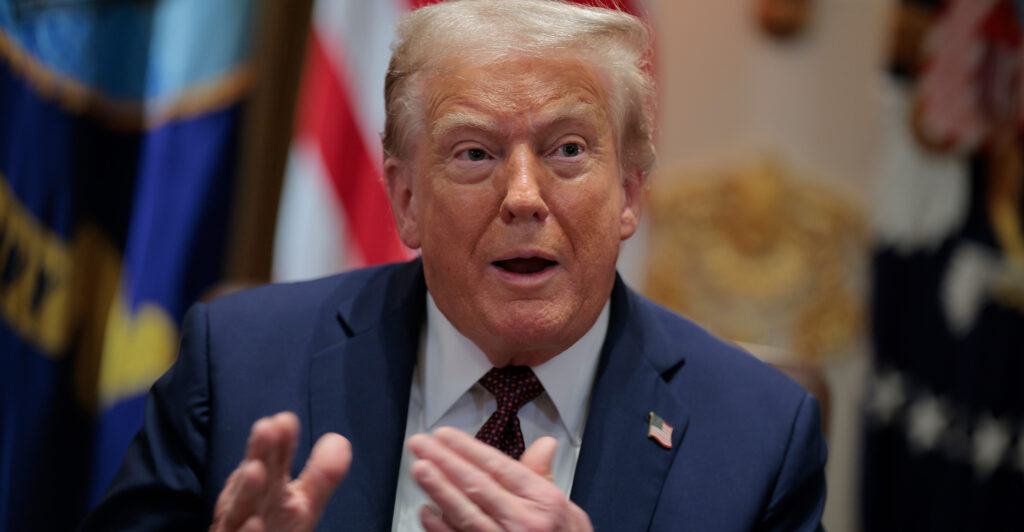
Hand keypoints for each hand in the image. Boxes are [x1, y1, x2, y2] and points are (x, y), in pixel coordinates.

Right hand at [210, 412, 351, 531]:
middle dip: (259, 453)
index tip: (286, 420)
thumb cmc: (276, 529)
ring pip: (239, 508)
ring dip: (246, 489)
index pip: (273, 461)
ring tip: (255, 468)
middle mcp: (247, 504)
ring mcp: (236, 528)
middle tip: (266, 427)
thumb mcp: (303, 505)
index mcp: (265, 488)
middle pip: (253, 477)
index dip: (280, 443)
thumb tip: (339, 439)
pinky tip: (255, 523)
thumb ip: (322, 475)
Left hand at [407, 427, 592, 531]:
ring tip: (419, 468)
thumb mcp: (567, 508)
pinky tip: (425, 511)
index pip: (498, 467)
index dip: (467, 448)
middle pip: (476, 485)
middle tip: (421, 444)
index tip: (444, 435)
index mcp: (543, 502)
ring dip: (438, 489)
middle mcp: (523, 523)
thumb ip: (544, 476)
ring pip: (464, 513)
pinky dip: (440, 529)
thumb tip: (544, 444)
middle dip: (444, 461)